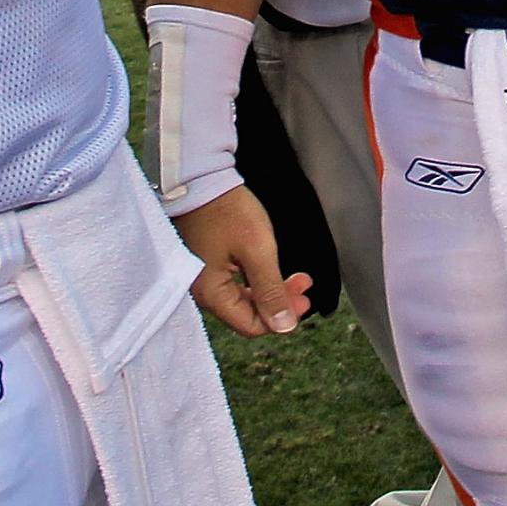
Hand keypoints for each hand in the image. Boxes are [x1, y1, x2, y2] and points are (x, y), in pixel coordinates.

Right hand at [172, 184, 312, 335]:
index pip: (251, 325)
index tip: (303, 299)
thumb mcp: (257, 250)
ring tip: (297, 277)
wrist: (203, 179)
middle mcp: (204, 291)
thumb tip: (284, 326)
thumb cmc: (227, 211)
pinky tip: (272, 269)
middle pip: (248, 312)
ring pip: (245, 297)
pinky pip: (236, 282)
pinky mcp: (208, 263)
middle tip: (304, 285)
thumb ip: (271, 291)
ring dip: (273, 288)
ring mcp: (204, 277)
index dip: (281, 317)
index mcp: (211, 293)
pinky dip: (258, 278)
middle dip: (280, 301)